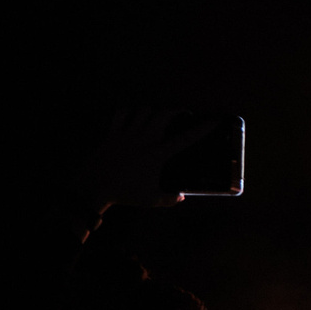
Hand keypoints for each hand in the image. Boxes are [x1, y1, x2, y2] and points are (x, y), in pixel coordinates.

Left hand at [65, 109, 210, 222]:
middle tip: (182, 113)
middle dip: (176, 110)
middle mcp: (145, 139)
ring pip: (144, 110)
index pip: (185, 138)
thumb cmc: (125, 193)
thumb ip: (170, 199)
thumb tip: (181, 198)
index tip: (214, 121)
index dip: (202, 128)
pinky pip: (122, 114)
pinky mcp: (113, 133)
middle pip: (164, 114)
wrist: (95, 186)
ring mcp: (128, 133)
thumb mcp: (152, 200)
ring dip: (153, 111)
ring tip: (157, 115)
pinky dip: (129, 111)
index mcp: (158, 154)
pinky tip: (132, 115)